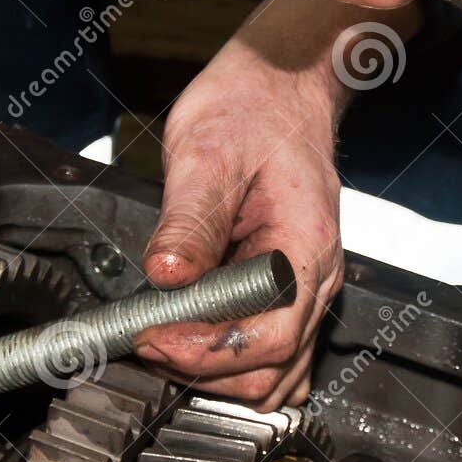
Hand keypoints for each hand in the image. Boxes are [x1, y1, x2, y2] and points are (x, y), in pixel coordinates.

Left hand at [128, 0, 416, 406]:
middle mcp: (315, 279)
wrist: (278, 86)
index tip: (151, 334)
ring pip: (274, 375)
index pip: (267, 337)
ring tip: (163, 342)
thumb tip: (166, 275)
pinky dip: (230, 365)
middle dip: (203, 369)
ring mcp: (305, 289)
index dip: (206, 351)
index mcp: (305, 249)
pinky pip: (271, 353)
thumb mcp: (207, 154)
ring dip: (215, 375)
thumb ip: (189, 220)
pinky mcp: (286, 291)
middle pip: (271, 371)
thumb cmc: (250, 110)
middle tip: (146, 340)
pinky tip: (189, 341)